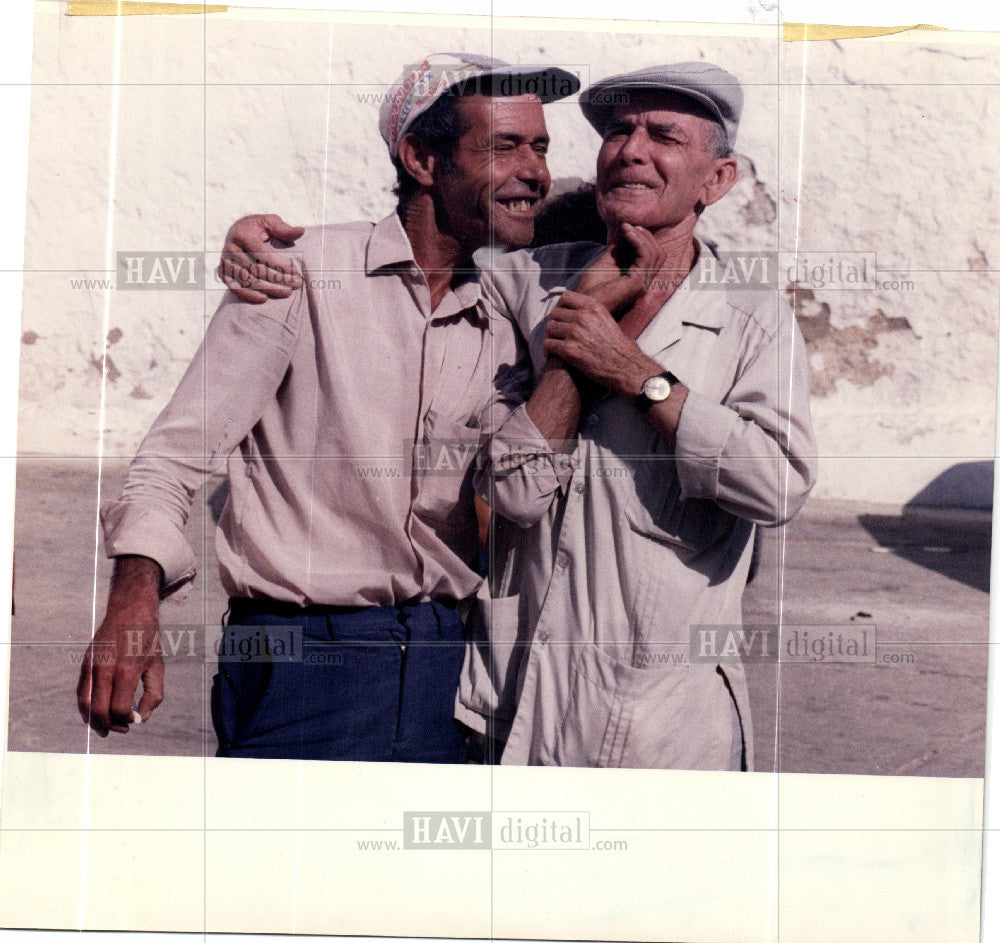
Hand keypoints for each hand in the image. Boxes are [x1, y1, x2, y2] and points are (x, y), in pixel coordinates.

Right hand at [77, 557, 164, 735]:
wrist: (130, 611)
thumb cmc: (147, 641)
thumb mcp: (158, 666)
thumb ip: (154, 695)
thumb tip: (141, 719)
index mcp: (127, 670)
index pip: (120, 708)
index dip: (127, 719)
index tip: (135, 719)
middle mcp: (106, 669)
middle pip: (100, 710)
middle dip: (110, 725)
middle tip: (122, 730)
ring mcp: (92, 666)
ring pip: (85, 704)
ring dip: (94, 721)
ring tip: (106, 729)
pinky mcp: (85, 663)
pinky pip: (81, 692)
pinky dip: (85, 708)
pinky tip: (94, 716)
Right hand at [218, 214, 304, 302]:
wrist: (236, 233)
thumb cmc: (257, 228)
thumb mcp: (270, 222)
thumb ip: (284, 228)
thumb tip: (300, 231)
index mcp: (242, 234)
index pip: (263, 254)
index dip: (280, 264)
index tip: (296, 271)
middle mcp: (231, 248)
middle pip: (257, 269)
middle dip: (280, 278)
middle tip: (297, 283)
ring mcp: (225, 262)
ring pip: (249, 281)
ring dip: (269, 288)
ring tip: (287, 292)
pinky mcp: (223, 273)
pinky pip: (235, 288)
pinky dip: (249, 295)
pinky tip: (264, 298)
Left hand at [542, 291, 660, 396]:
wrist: (626, 366)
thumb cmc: (619, 347)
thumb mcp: (608, 320)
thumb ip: (591, 313)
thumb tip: (576, 312)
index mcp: (593, 307)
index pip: (566, 297)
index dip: (560, 306)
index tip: (561, 315)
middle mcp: (583, 317)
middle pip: (555, 314)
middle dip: (555, 324)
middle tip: (557, 334)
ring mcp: (575, 332)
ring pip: (549, 328)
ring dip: (550, 337)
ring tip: (554, 344)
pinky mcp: (569, 350)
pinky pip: (548, 344)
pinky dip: (547, 350)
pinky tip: (551, 354)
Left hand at [574, 224, 667, 314]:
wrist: (582, 303)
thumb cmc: (590, 288)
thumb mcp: (606, 262)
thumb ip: (617, 249)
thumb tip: (625, 230)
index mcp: (638, 278)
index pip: (652, 255)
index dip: (643, 239)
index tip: (627, 227)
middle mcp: (644, 282)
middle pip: (658, 254)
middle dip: (646, 236)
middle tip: (629, 226)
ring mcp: (642, 283)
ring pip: (655, 254)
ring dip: (641, 237)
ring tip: (627, 228)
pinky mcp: (638, 282)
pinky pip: (646, 257)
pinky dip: (638, 242)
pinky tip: (627, 234)